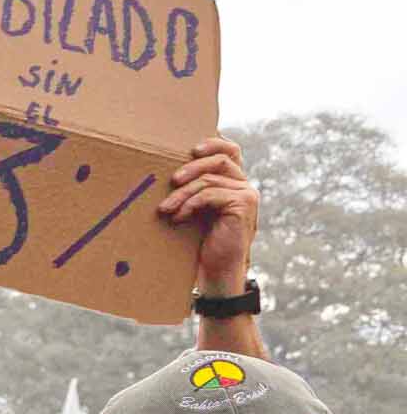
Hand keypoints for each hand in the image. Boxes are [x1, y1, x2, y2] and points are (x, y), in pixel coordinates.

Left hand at [162, 136, 257, 296]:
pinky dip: (190, 204)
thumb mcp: (194, 210)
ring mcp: (247, 193)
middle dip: (191, 166)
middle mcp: (244, 184)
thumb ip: (192, 190)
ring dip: (182, 193)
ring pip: (209, 179)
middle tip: (171, 180)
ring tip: (165, 209)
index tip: (191, 148)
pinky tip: (178, 218)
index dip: (213, 143)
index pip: (230, 150)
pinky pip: (210, 194)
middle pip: (220, 159)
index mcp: (234, 182)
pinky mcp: (243, 204)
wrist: (217, 271)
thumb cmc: (200, 241)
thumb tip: (166, 172)